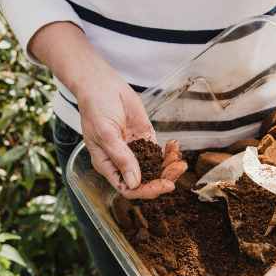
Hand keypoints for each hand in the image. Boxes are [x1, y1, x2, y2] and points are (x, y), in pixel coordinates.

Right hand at [27, 21, 185, 198]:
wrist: (102, 84)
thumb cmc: (96, 108)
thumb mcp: (106, 134)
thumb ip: (121, 157)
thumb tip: (134, 182)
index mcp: (108, 165)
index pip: (128, 188)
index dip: (146, 191)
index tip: (163, 185)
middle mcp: (122, 161)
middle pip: (145, 181)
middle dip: (163, 178)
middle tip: (178, 169)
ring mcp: (134, 150)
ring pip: (155, 168)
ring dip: (169, 167)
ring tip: (180, 160)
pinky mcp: (144, 138)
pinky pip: (159, 152)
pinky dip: (169, 153)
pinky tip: (175, 147)